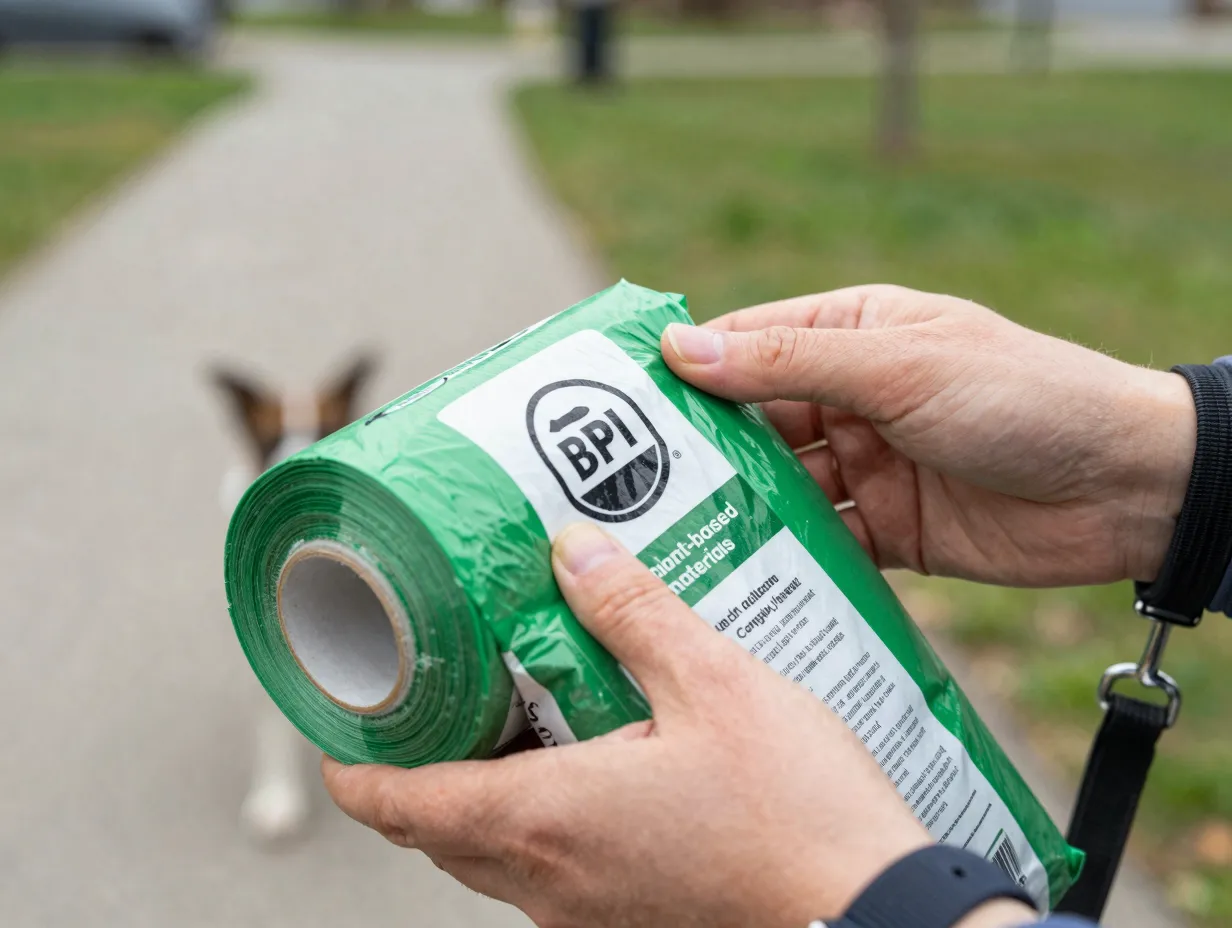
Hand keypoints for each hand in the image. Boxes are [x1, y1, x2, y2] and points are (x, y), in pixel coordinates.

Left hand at [324, 522, 940, 927]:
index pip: (398, 804)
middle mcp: (551, 884)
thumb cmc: (801, 816)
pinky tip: (605, 767)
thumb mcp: (716, 683)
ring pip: (499, 856)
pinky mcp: (634, 927)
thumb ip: (633, 611)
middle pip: (440, 830)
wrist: (880, 917)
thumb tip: (571, 552)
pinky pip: (558, 876)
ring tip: (526, 716)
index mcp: (545, 821)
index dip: (355, 768)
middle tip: (441, 696)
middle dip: (423, 768)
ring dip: (490, 793)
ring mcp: (590, 918)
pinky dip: (550, 823)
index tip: (341, 728)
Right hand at [663, 285, 1195, 587]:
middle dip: (696, 453)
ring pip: (777, 489)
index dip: (684, 371)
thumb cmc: (1021, 395)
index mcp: (853, 335)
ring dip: (730, 511)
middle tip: (618, 488)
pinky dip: (779, 559)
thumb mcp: (899, 366)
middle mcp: (851, 399)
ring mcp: (867, 467)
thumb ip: (789, 363)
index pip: (748, 346)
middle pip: (752, 425)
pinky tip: (728, 579)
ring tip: (658, 540)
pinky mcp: (886, 532)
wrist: (1127, 487)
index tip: (611, 405)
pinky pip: (818, 544)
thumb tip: (682, 349)